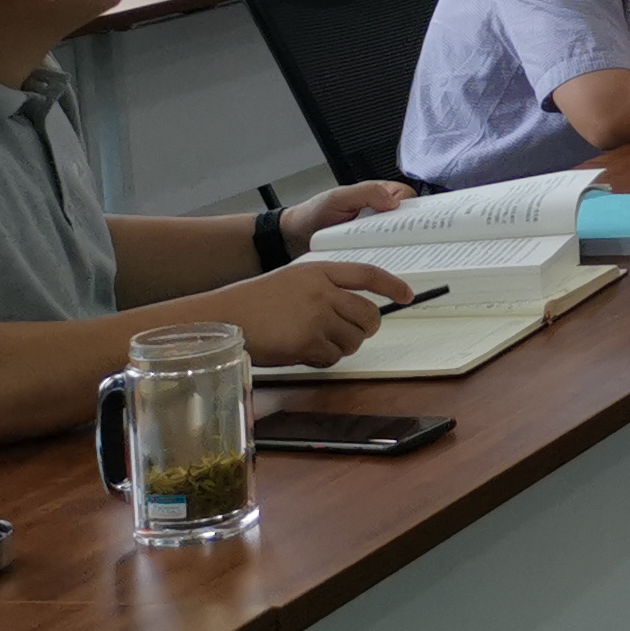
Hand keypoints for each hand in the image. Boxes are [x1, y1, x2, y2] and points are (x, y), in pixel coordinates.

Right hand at [211, 259, 408, 367]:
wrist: (222, 318)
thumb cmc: (251, 304)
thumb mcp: (291, 283)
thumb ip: (323, 290)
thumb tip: (354, 312)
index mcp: (318, 271)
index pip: (367, 274)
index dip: (392, 285)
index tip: (407, 295)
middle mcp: (323, 291)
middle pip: (368, 314)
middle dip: (365, 329)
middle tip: (349, 334)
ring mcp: (317, 316)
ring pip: (354, 339)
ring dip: (340, 347)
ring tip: (314, 342)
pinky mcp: (309, 341)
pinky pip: (332, 357)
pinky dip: (321, 359)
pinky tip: (301, 352)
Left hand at [279, 179, 410, 256]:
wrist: (293, 238)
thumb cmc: (313, 213)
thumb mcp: (338, 198)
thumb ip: (366, 193)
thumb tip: (393, 201)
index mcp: (377, 194)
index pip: (407, 197)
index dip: (415, 206)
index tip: (418, 219)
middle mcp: (380, 213)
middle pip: (407, 218)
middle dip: (412, 228)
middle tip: (413, 238)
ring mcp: (375, 233)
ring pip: (399, 238)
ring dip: (401, 244)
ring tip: (402, 251)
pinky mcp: (369, 250)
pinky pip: (385, 253)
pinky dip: (388, 257)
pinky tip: (387, 261)